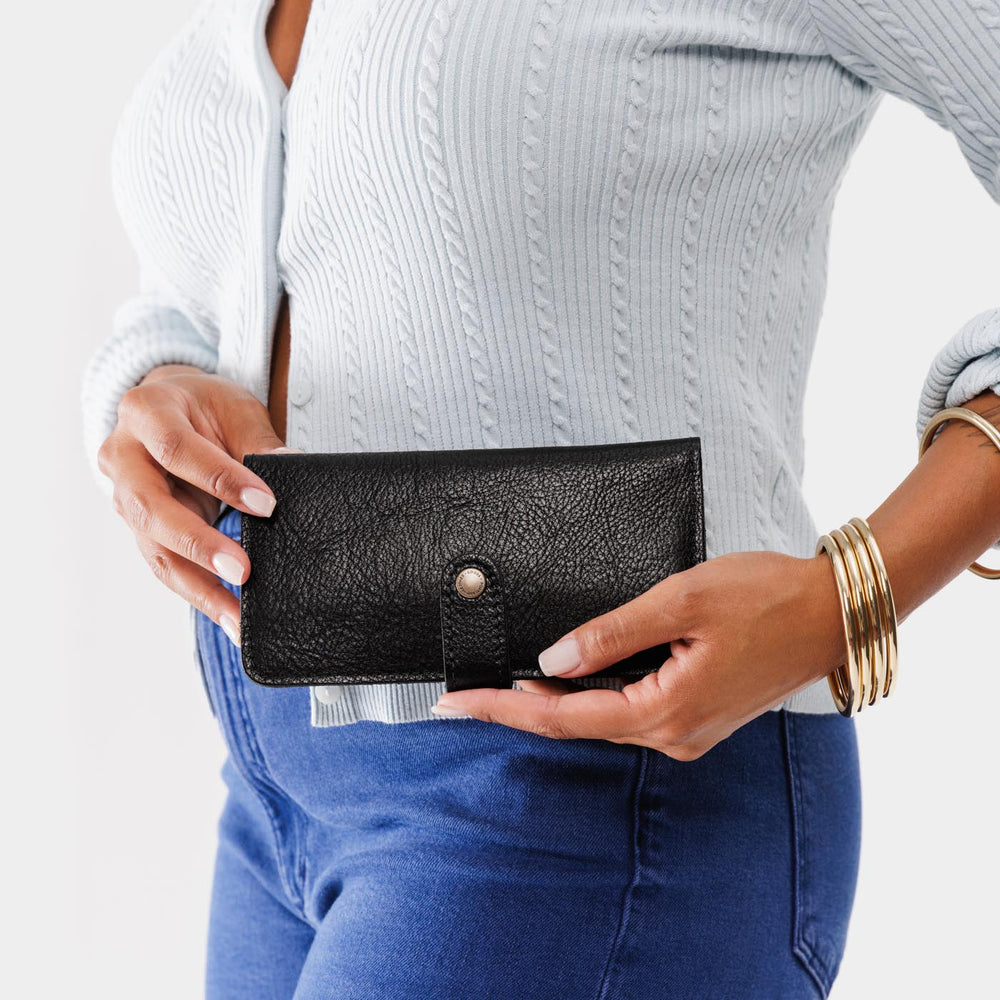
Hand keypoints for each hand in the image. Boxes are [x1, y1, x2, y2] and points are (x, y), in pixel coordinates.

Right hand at [97, 363, 293, 644]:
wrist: (172, 408)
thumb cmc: (206, 406)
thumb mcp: (235, 408)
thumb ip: (259, 440)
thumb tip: (291, 464)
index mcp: (146, 412)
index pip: (176, 449)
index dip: (219, 478)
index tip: (267, 504)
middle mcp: (123, 458)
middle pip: (150, 508)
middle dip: (198, 544)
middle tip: (243, 571)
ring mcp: (126, 498)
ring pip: (155, 549)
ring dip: (198, 586)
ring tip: (236, 617)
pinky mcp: (143, 531)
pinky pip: (168, 566)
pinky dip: (199, 594)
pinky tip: (229, 617)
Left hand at [431, 550, 847, 759]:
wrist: (832, 612)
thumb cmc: (765, 598)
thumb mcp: (681, 601)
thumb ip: (613, 633)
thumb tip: (553, 658)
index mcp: (666, 712)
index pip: (561, 716)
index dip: (501, 707)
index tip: (452, 702)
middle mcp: (673, 735)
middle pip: (575, 724)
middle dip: (515, 708)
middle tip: (461, 694)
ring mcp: (687, 730)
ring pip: (600, 719)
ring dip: (550, 702)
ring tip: (498, 685)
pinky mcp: (696, 715)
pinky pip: (627, 710)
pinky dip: (588, 696)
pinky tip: (565, 678)